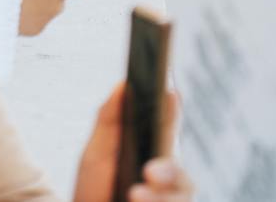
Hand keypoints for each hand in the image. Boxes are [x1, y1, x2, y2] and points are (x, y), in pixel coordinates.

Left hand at [74, 85, 192, 201]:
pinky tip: (136, 200)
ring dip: (161, 197)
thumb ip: (110, 120)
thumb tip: (122, 85)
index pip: (168, 130)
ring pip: (182, 195)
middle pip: (182, 171)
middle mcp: (165, 179)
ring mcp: (166, 198)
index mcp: (151, 153)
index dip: (172, 113)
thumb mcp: (96, 153)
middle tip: (149, 171)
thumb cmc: (93, 190)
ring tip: (135, 194)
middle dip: (170, 170)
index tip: (170, 93)